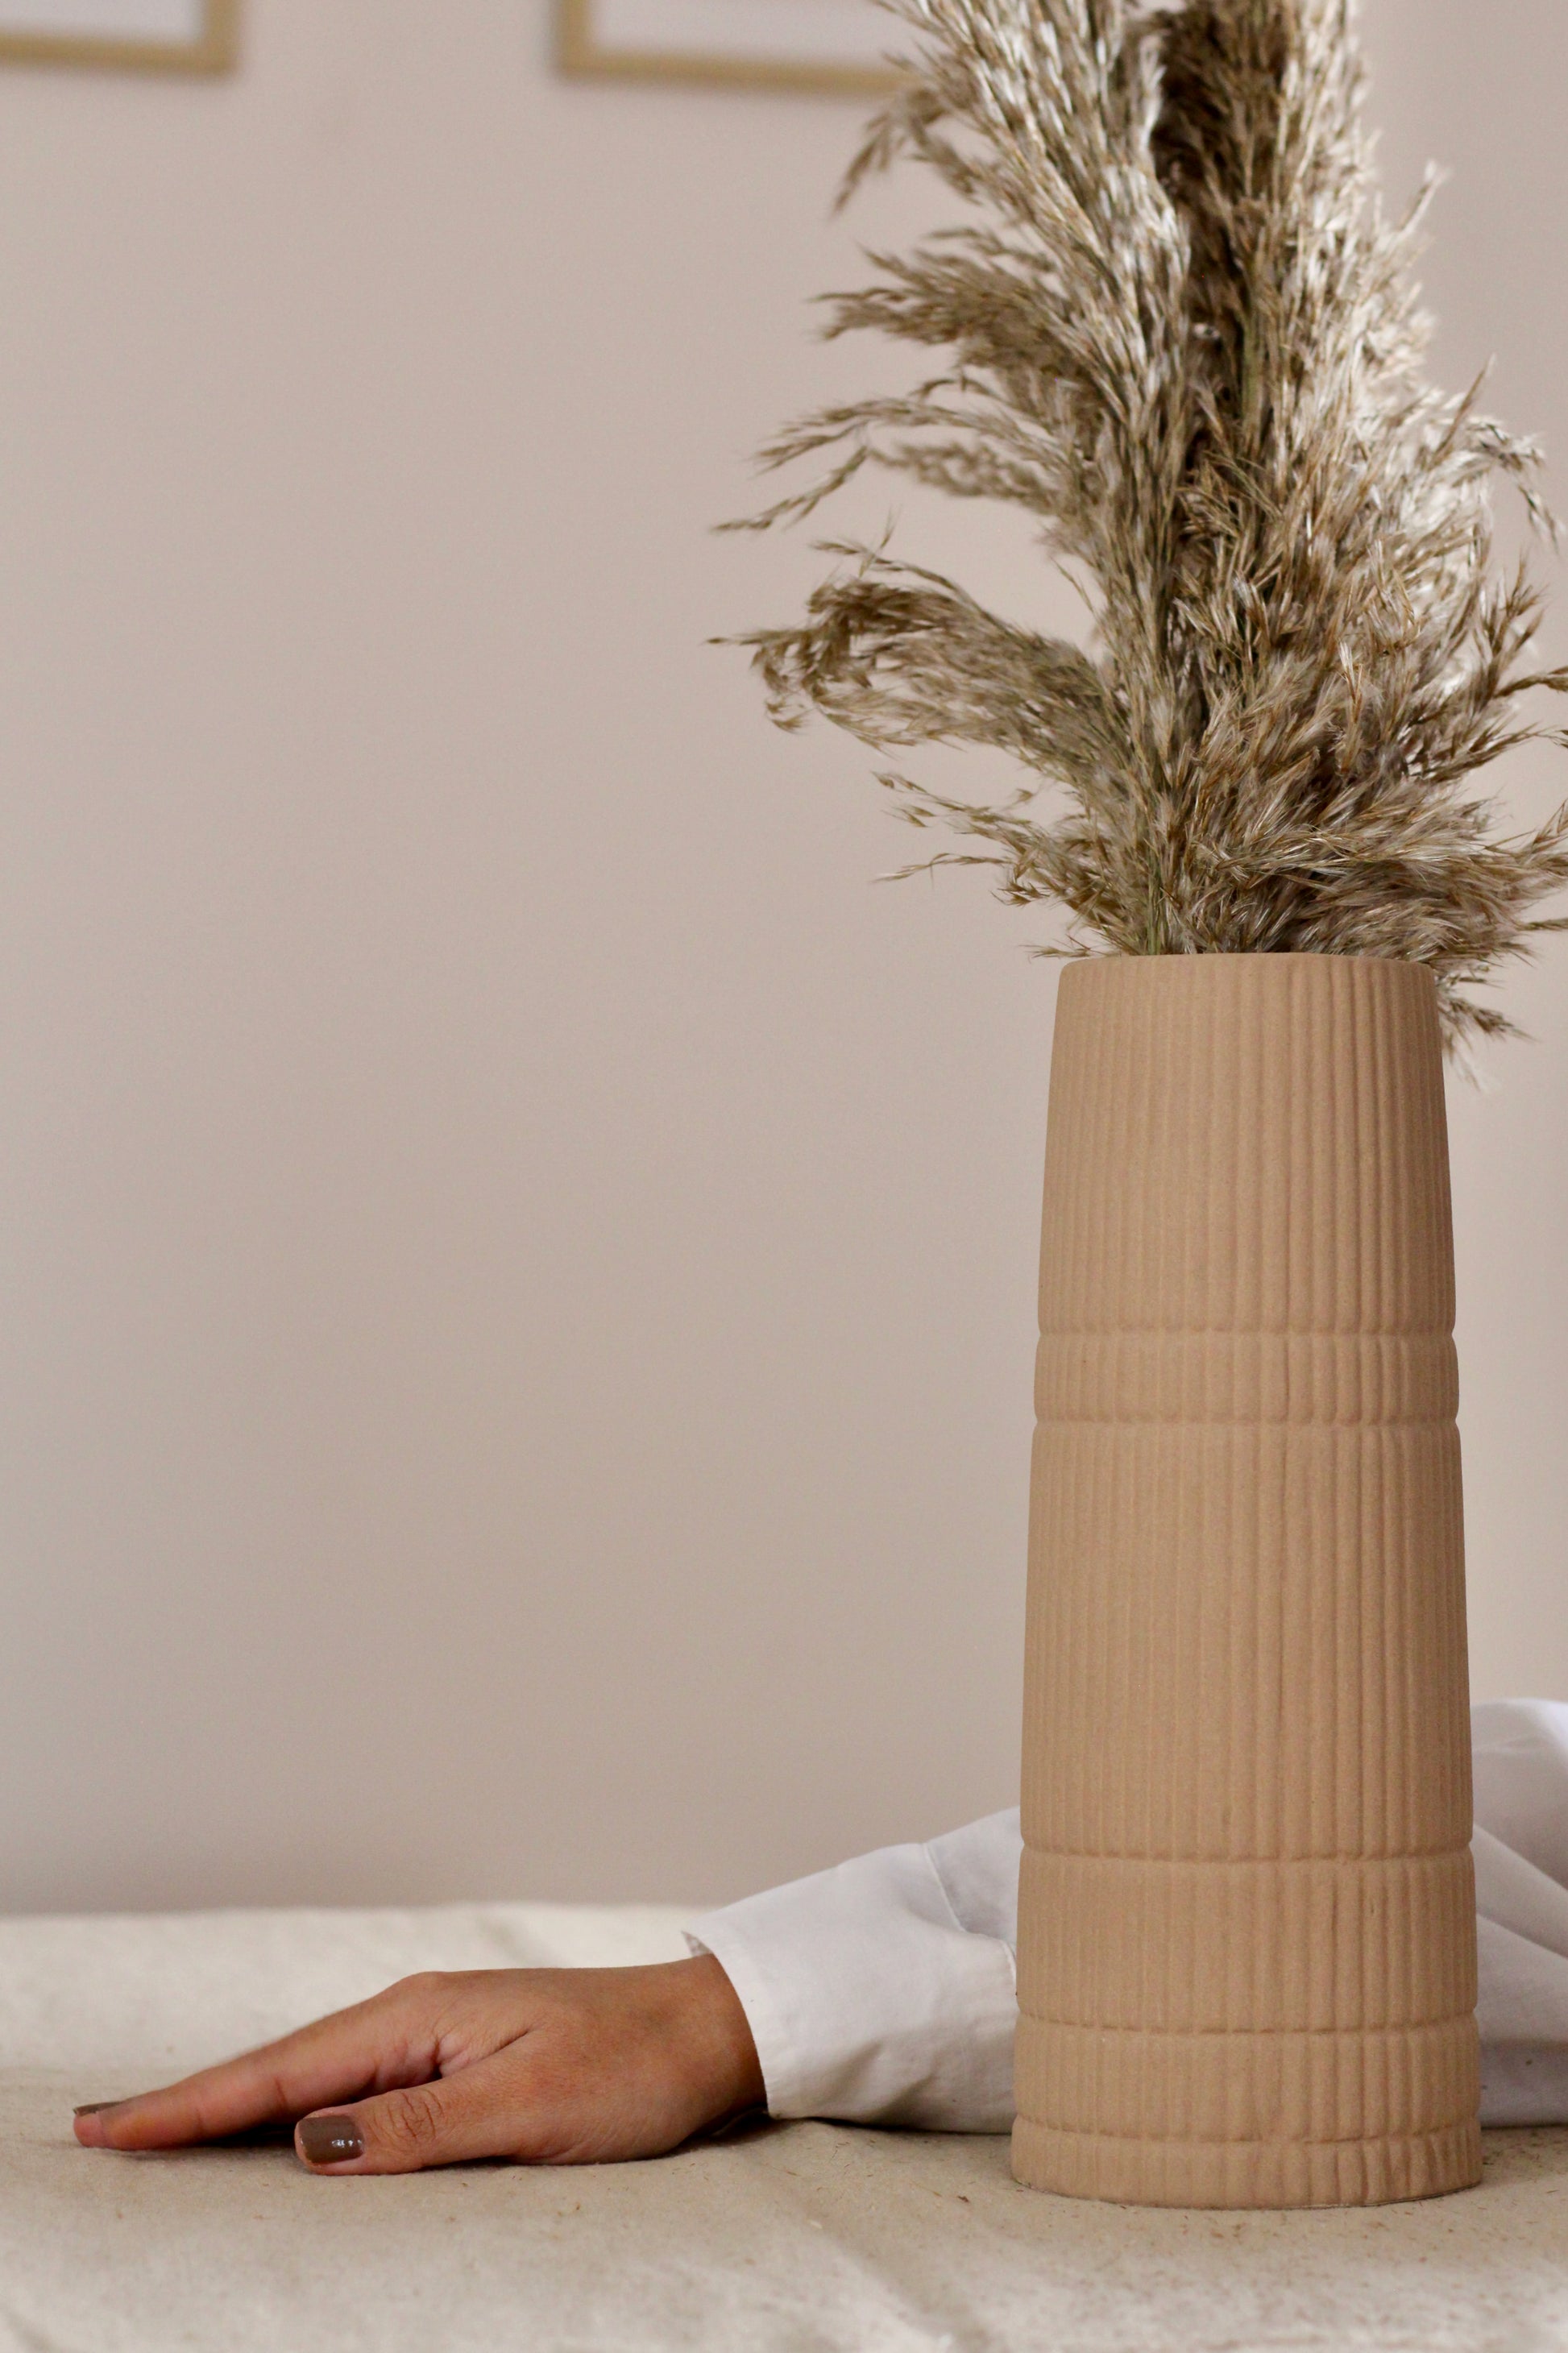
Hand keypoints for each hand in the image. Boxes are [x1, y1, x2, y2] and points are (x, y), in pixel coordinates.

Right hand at [73, 1954, 764, 2173]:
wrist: (711, 2031)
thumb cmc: (634, 2068)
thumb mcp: (527, 2111)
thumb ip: (415, 2130)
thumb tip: (307, 2145)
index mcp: (419, 2019)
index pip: (281, 2074)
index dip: (191, 2107)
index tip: (110, 2127)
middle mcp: (417, 2018)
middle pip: (280, 2071)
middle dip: (189, 2104)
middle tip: (100, 2132)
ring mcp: (438, 2036)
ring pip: (314, 2080)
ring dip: (238, 2108)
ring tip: (162, 2134)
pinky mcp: (462, 2060)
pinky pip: (358, 2090)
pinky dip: (300, 2108)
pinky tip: (278, 2130)